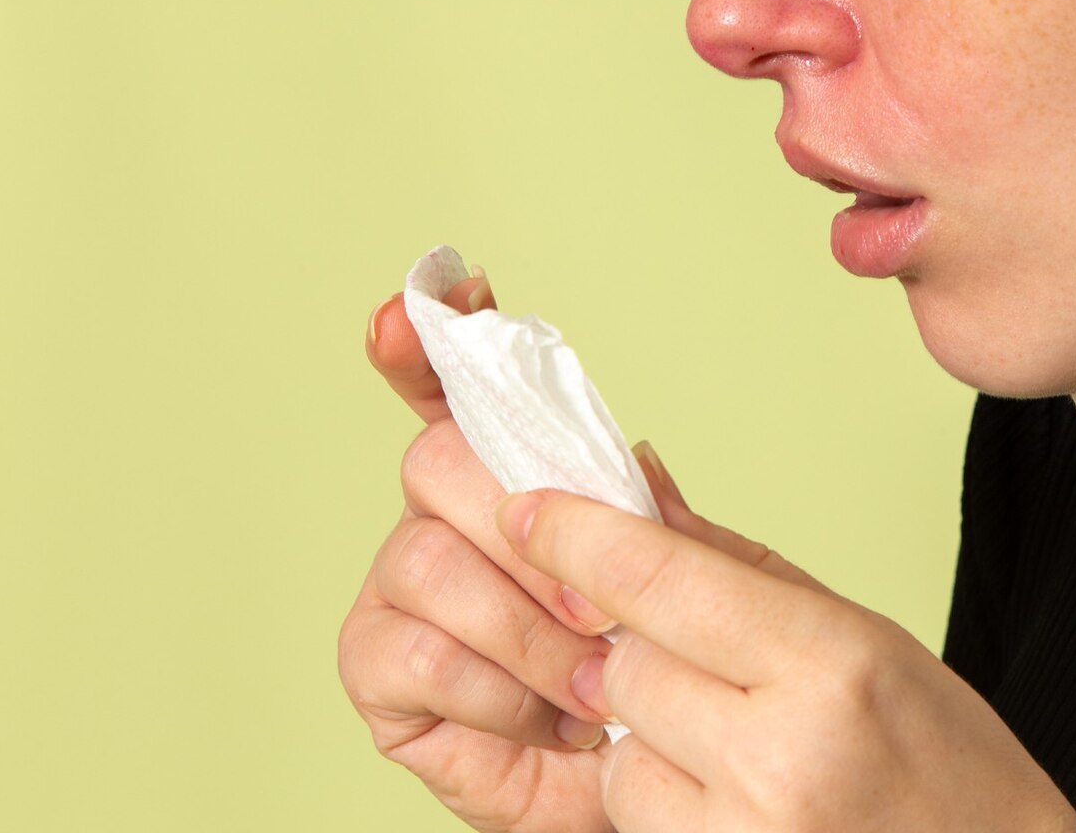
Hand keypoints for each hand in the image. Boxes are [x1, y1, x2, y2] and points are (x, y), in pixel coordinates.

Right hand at [338, 272, 618, 832]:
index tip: (444, 293)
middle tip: (598, 605)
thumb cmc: (672, 677)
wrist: (661, 788)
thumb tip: (631, 458)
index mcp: (523, 476)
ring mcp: (407, 590)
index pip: (464, 389)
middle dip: (523, 531)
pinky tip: (541, 719)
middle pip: (437, 461)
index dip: (439, 339)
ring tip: (591, 684)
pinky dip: (492, 690)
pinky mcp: (382, 670)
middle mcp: (450, 516)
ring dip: (525, 630)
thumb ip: (656, 524)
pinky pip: (409, 652)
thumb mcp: (693, 590)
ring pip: (424, 558)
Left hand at [492, 487, 1075, 832]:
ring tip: (735, 746)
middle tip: (702, 662)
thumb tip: (637, 488)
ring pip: (617, 750)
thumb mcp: (864, 635)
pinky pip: (634, 816)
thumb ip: (736, 566)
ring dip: (646, 736)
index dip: (579, 535)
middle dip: (639, 652)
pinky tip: (731, 799)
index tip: (530, 508)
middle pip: (624, 664)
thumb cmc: (947, 762)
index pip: (660, 577)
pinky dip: (661, 797)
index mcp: (831, 664)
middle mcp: (782, 755)